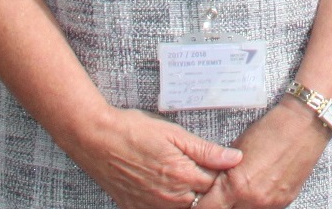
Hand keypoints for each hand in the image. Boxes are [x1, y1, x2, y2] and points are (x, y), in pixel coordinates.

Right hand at [68, 107, 242, 208]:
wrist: (96, 139)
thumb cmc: (134, 131)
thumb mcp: (174, 134)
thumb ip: (206, 150)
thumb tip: (235, 158)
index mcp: (182, 176)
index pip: (216, 184)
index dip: (221, 174)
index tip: (222, 164)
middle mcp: (169, 198)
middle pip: (201, 200)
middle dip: (206, 187)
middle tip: (202, 169)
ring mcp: (151, 207)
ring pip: (182, 208)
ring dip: (188, 196)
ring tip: (183, 176)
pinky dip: (168, 203)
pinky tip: (166, 187)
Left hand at [197, 97, 331, 207]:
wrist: (304, 123)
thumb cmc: (271, 129)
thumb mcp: (237, 149)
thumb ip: (223, 171)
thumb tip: (212, 185)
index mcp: (237, 185)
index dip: (201, 205)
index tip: (199, 200)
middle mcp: (254, 199)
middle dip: (218, 206)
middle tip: (217, 196)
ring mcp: (271, 203)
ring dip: (237, 205)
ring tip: (238, 191)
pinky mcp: (284, 201)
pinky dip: (255, 202)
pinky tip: (256, 188)